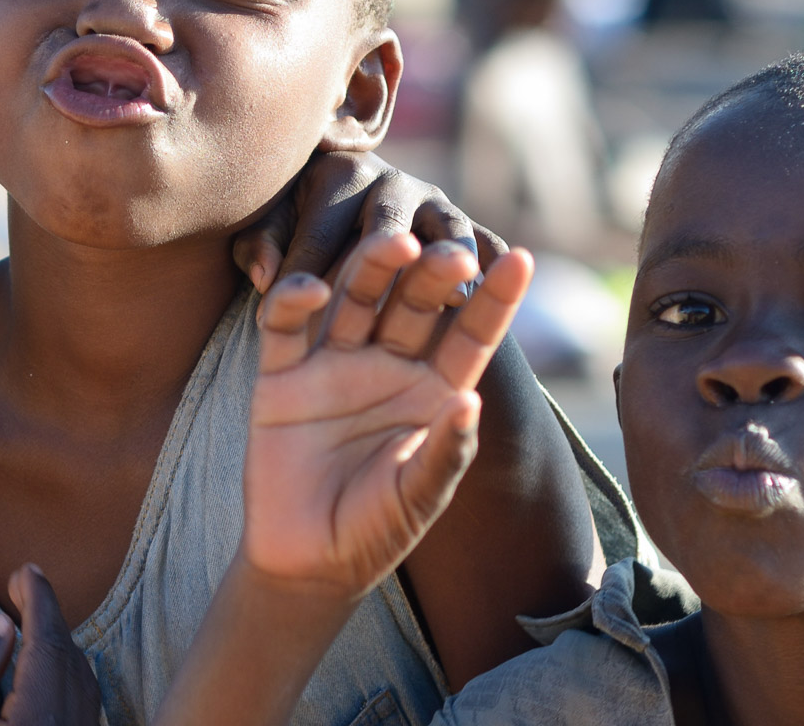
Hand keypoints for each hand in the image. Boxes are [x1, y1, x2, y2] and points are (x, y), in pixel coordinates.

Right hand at [0, 565, 101, 725]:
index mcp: (38, 721)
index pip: (48, 647)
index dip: (39, 602)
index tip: (26, 571)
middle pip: (69, 662)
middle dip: (49, 617)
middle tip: (23, 584)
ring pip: (82, 684)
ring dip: (59, 645)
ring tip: (33, 619)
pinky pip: (81, 705)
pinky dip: (65, 674)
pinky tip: (45, 668)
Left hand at [233, 151, 506, 299]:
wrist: (350, 236)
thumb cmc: (299, 239)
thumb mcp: (270, 242)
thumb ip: (261, 251)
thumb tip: (267, 279)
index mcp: (337, 174)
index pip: (318, 231)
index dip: (305, 268)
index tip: (293, 307)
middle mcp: (390, 183)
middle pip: (388, 220)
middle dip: (389, 245)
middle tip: (394, 262)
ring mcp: (435, 205)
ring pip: (447, 228)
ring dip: (452, 252)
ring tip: (456, 289)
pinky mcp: (468, 231)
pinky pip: (488, 247)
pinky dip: (495, 264)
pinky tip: (500, 285)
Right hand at [243, 233, 533, 598]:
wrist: (307, 561)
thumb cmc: (376, 530)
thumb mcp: (419, 497)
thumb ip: (444, 452)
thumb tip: (471, 403)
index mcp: (435, 390)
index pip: (470, 334)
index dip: (495, 300)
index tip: (522, 260)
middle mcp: (389, 366)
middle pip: (414, 304)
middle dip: (434, 274)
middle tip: (452, 250)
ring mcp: (335, 365)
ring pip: (356, 299)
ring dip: (373, 267)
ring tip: (394, 243)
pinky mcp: (282, 376)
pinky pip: (286, 328)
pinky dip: (293, 303)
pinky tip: (310, 289)